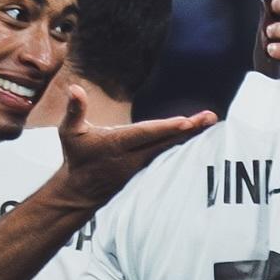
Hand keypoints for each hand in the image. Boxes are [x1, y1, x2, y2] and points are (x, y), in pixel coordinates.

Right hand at [57, 88, 215, 207]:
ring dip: (190, 135)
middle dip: (188, 129)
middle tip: (210, 117)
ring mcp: (141, 166)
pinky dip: (182, 144)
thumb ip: (75, 110)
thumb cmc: (76, 157)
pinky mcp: (146, 170)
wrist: (81, 191)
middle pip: (165, 141)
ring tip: (210, 121)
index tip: (185, 121)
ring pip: (169, 149)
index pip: (145, 134)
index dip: (165, 129)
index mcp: (116, 145)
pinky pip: (168, 154)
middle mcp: (132, 157)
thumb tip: (75, 88)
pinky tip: (198, 134)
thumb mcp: (69, 133)